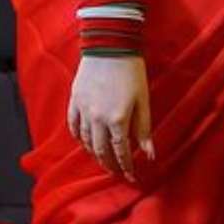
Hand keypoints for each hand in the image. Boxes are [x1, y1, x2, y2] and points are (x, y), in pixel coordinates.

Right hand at [67, 54, 152, 181]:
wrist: (109, 46)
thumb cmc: (131, 71)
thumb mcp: (143, 101)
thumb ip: (144, 129)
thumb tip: (150, 154)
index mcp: (117, 119)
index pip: (121, 152)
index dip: (126, 166)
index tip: (131, 176)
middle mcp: (97, 119)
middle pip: (101, 150)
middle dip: (110, 165)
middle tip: (117, 172)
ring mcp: (83, 110)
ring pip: (85, 141)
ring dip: (94, 154)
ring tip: (103, 160)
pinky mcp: (74, 100)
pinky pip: (73, 126)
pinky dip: (79, 138)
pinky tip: (85, 142)